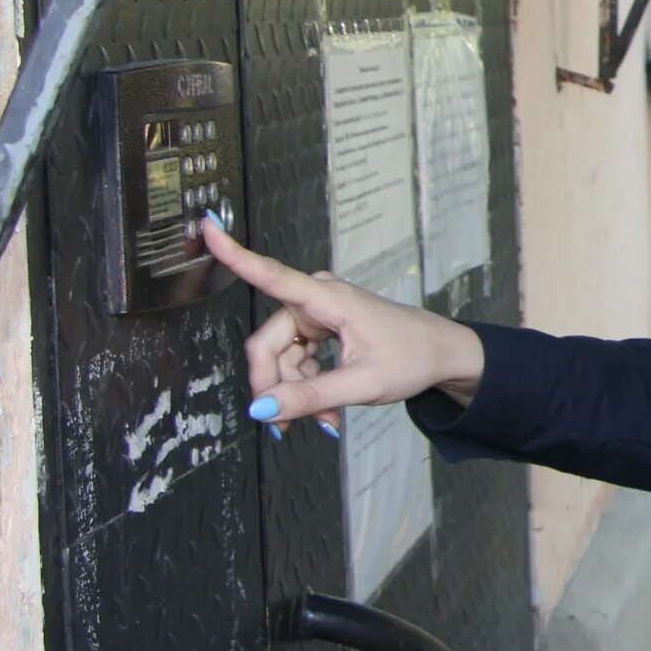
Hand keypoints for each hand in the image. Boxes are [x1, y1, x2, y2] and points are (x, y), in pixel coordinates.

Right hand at [199, 214, 485, 433]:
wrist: (443, 355)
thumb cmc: (412, 358)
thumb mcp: (362, 384)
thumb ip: (311, 397)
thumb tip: (262, 409)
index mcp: (326, 298)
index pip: (270, 274)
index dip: (234, 253)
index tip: (206, 226)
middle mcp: (314, 299)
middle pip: (266, 345)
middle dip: (275, 386)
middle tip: (289, 424)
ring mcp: (315, 314)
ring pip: (279, 359)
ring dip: (294, 393)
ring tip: (325, 419)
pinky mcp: (319, 329)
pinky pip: (294, 361)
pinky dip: (305, 388)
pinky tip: (326, 411)